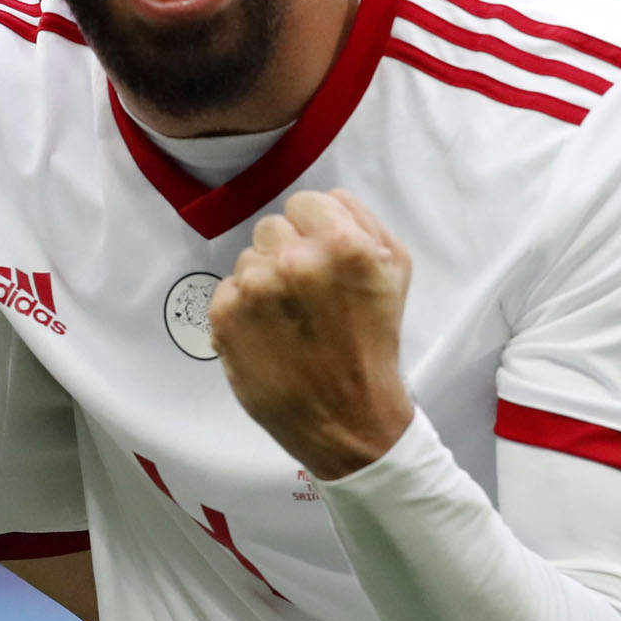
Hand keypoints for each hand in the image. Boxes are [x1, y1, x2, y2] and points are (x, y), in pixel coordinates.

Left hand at [208, 189, 414, 479]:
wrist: (349, 421)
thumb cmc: (374, 342)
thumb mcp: (394, 271)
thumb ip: (362, 221)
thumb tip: (325, 200)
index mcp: (342, 244)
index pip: (305, 202)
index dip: (315, 230)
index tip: (323, 259)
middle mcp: (294, 261)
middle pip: (272, 227)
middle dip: (288, 253)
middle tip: (307, 294)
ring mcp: (254, 290)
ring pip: (248, 259)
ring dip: (265, 282)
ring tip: (289, 319)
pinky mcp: (225, 318)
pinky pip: (227, 289)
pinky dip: (243, 309)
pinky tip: (267, 334)